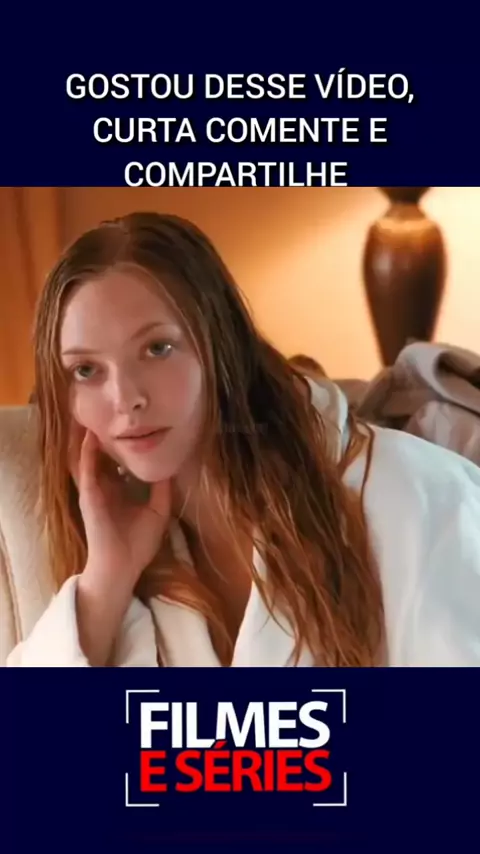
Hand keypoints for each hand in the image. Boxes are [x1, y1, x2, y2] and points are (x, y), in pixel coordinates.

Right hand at [70, 425, 170, 586]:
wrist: (122, 567)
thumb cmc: (137, 544)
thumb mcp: (157, 511)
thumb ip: (162, 489)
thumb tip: (170, 466)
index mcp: (118, 490)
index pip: (119, 462)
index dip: (124, 444)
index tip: (134, 425)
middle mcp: (105, 487)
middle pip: (103, 455)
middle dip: (105, 434)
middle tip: (109, 410)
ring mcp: (94, 490)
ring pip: (89, 457)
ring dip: (89, 437)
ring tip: (92, 412)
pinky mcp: (88, 495)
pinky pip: (86, 468)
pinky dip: (87, 451)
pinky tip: (91, 434)